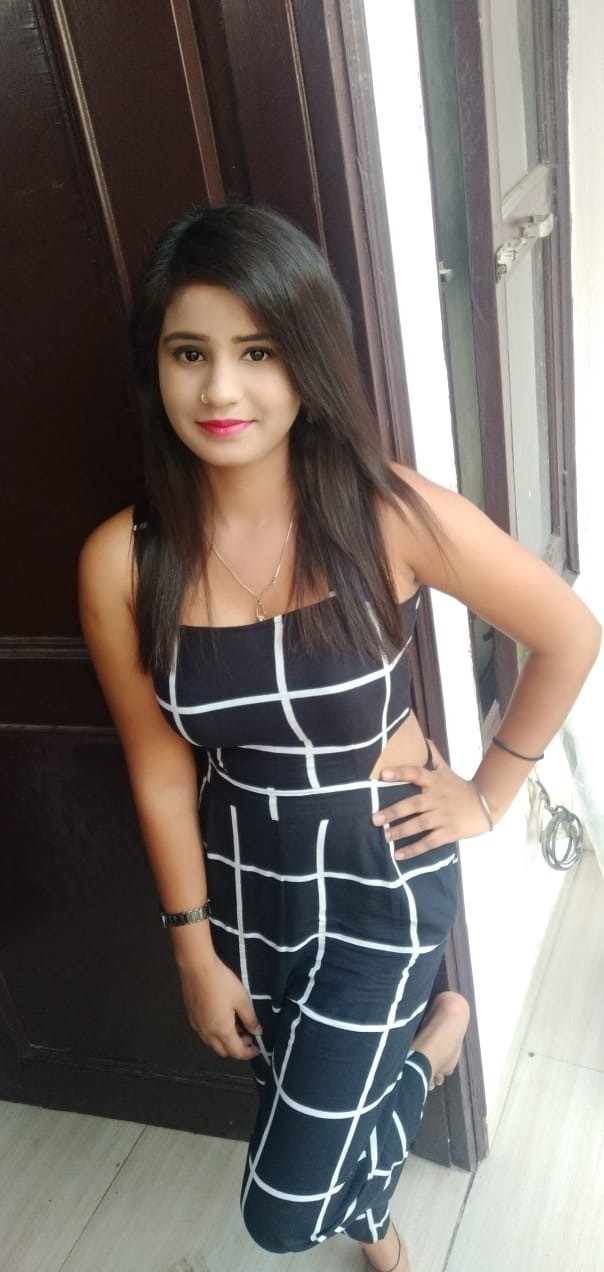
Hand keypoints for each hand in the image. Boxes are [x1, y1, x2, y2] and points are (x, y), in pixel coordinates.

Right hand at [177, 955, 262, 1059]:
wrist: (197, 968)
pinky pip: (205, 1034)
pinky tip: (222, 1020)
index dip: (248, 1053)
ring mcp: (197, 1026)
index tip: (257, 1049)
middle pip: (223, 1052)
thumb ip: (250, 1018)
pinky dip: (216, 1034)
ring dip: (226, 1042)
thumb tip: (256, 1032)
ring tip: (237, 1027)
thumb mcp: (242, 999)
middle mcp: (207, 1033)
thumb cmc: (222, 983)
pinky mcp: (191, 1018)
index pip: (236, 1052)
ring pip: (213, 1044)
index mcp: (222, 1031)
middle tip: (248, 1037)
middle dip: (237, 1049)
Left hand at [371, 740, 492, 858]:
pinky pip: (429, 842)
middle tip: (375, 819)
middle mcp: (437, 798)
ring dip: (401, 831)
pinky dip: (414, 850)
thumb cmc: (460, 787)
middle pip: (413, 804)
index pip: (416, 773)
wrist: (486, 804)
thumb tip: (423, 737)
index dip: (400, 773)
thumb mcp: (447, 770)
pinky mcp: (449, 832)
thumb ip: (433, 756)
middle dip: (393, 812)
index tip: (382, 774)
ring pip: (419, 824)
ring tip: (385, 837)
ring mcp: (443, 816)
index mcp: (435, 782)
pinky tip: (398, 855)